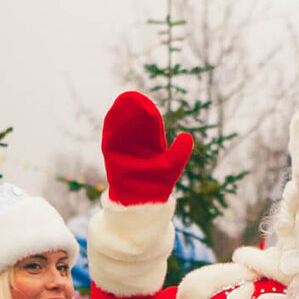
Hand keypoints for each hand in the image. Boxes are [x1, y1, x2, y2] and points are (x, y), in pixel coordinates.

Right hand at [101, 91, 193, 205]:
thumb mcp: (172, 167)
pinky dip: (111, 129)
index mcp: (153, 143)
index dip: (149, 112)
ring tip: (121, 102)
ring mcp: (124, 148)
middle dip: (133, 110)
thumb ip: (179, 153)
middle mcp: (138, 143)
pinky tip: (112, 117)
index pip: (151, 124)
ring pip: (122, 128)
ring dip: (121, 115)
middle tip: (133, 96)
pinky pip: (111, 140)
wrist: (142, 203)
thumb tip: (187, 135)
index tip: (148, 102)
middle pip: (135, 122)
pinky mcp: (113, 155)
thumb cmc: (157, 185)